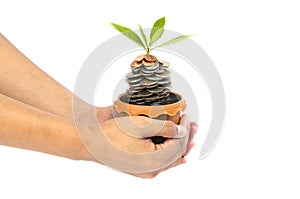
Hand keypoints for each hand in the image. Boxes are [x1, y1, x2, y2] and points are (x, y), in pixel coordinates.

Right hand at [77, 112, 196, 177]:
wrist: (91, 144)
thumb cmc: (112, 133)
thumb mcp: (140, 124)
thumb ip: (165, 127)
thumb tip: (182, 130)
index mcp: (155, 160)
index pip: (179, 144)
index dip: (185, 129)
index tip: (186, 115)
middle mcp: (152, 170)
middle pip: (177, 153)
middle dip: (186, 137)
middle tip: (194, 125)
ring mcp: (146, 172)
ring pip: (170, 159)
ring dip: (180, 146)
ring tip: (190, 136)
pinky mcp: (140, 170)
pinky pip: (161, 164)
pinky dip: (170, 156)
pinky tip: (179, 155)